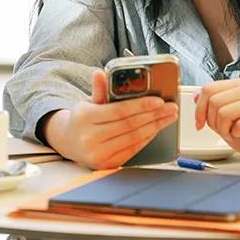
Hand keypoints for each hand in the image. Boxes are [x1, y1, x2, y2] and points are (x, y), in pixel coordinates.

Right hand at [44, 70, 177, 169]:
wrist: (68, 142)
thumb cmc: (82, 119)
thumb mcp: (88, 101)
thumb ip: (98, 89)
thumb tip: (100, 73)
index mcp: (84, 118)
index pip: (119, 111)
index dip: (142, 105)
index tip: (159, 101)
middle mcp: (89, 138)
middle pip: (130, 125)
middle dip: (154, 116)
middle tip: (171, 108)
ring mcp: (98, 154)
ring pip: (134, 139)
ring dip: (155, 127)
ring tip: (168, 118)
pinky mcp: (106, 166)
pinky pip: (132, 151)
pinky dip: (146, 139)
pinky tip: (155, 130)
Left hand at [194, 78, 239, 165]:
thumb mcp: (222, 117)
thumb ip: (210, 105)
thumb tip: (196, 97)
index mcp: (239, 85)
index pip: (209, 89)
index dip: (199, 109)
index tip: (200, 123)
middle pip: (215, 101)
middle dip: (213, 122)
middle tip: (223, 130)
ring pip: (225, 112)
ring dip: (224, 129)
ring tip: (232, 133)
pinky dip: (236, 134)